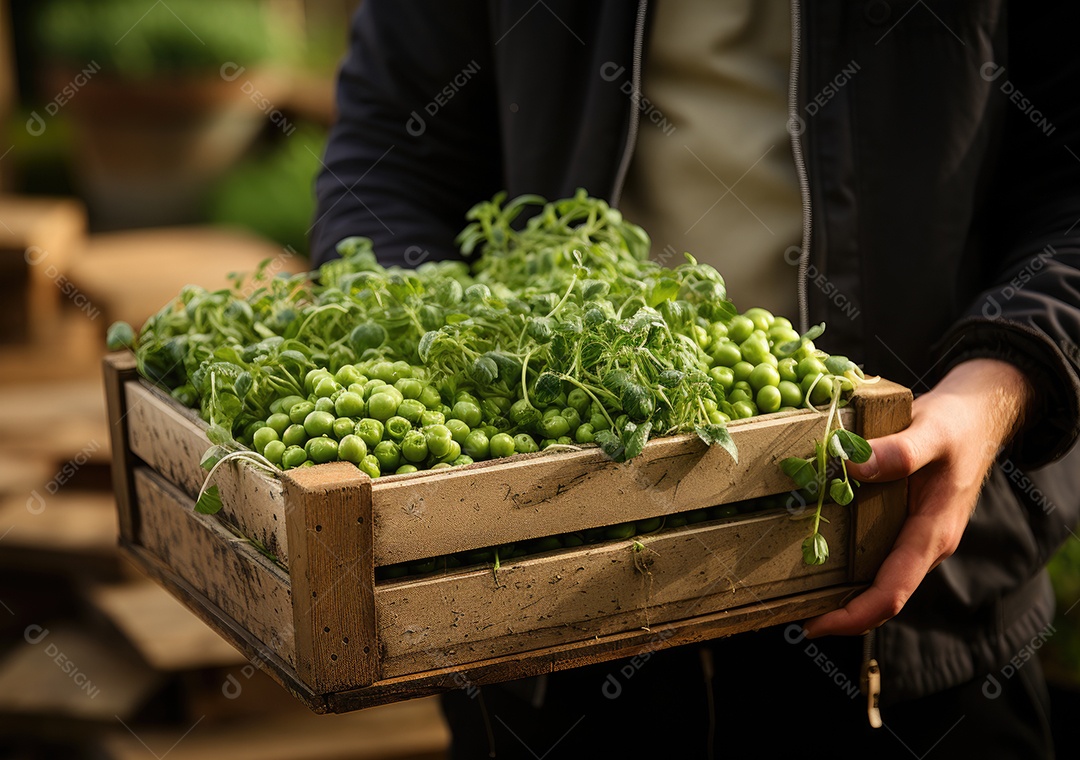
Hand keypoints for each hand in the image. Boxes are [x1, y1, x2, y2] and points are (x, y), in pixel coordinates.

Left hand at [801, 358, 1033, 637]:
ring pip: (878, 579)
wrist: (978, 415)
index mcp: (933, 533)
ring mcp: (915, 537)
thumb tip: (852, 465)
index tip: (814, 625)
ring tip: (793, 593)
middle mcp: (924, 544)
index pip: (892, 592)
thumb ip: (898, 451)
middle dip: (839, 613)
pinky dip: (846, 564)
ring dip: (840, 592)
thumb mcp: (931, 431)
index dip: (853, 615)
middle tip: (789, 614)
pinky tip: (814, 554)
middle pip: (881, 597)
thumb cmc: (958, 425)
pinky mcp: (904, 523)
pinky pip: (875, 554)